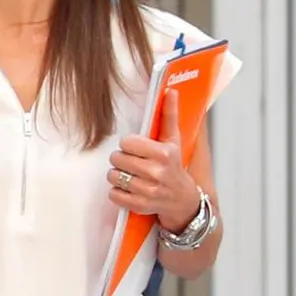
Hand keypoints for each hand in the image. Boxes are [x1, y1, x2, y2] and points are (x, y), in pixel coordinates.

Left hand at [108, 89, 200, 231]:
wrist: (183, 200)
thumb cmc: (174, 166)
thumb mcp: (173, 140)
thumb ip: (168, 115)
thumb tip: (169, 90)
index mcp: (164, 154)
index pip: (126, 143)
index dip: (129, 145)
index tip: (138, 149)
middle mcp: (157, 173)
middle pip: (116, 159)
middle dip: (122, 160)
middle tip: (133, 163)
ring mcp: (148, 191)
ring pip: (113, 176)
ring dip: (117, 175)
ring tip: (131, 175)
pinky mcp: (140, 205)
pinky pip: (113, 194)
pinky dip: (117, 192)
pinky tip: (130, 189)